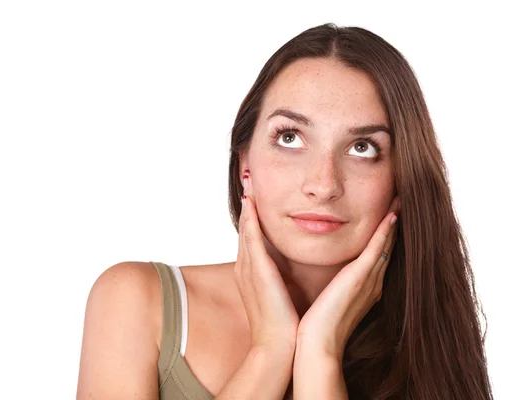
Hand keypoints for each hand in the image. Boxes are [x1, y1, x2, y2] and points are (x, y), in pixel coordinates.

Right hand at [235, 170, 298, 351]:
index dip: (252, 215)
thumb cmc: (285, 324)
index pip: (252, 237)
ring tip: (248, 180)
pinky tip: (252, 202)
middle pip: (245, 228)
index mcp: (254, 273)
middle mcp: (247, 268)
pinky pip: (251, 239)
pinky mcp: (256, 271)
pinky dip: (250, 219)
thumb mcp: (282, 295)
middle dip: (247, 202)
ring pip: (246, 228)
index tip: (256, 195)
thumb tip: (293, 268)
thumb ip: (284, 278)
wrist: (280, 347)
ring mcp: (248, 269)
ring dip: (248, 203)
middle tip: (248, 177)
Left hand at [296, 196, 400, 360]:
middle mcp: (372, 283)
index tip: (388, 215)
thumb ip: (332, 288)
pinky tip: (392, 215)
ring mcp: (369, 280)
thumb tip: (326, 281)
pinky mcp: (360, 278)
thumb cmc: (317, 327)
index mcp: (363, 288)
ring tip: (400, 201)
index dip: (384, 235)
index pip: (377, 255)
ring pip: (386, 244)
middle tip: (400, 201)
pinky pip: (377, 249)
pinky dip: (385, 231)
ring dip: (393, 222)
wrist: (316, 346)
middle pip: (387, 247)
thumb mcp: (328, 301)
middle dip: (393, 225)